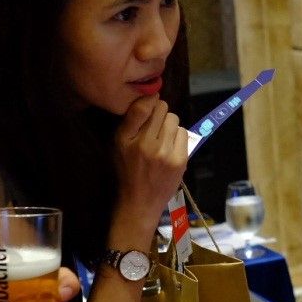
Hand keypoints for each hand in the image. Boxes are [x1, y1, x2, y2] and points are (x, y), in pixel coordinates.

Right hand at [114, 96, 188, 221]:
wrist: (139, 202)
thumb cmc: (127, 171)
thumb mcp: (118, 145)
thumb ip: (131, 122)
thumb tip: (151, 98)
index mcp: (125, 138)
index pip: (142, 106)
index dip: (150, 100)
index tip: (151, 103)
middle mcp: (144, 144)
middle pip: (163, 109)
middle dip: (160, 115)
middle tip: (156, 128)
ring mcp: (164, 153)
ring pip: (174, 120)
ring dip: (170, 126)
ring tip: (163, 139)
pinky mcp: (179, 160)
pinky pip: (183, 133)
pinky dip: (178, 138)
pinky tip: (170, 148)